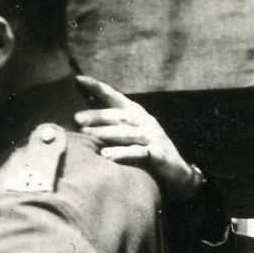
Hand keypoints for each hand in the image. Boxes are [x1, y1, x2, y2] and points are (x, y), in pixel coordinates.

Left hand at [75, 76, 201, 200]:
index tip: (79, 80)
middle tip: (76, 118)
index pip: (114, 96)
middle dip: (97, 115)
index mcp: (135, 112)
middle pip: (118, 115)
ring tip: (86, 134)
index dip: (98, 87)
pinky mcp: (158, 155)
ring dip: (105, 133)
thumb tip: (84, 93)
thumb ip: (108, 113)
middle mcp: (144, 121)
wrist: (177, 173)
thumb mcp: (128, 128)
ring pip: (126, 133)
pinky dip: (122, 153)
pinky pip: (138, 153)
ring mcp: (152, 137)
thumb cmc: (145, 148)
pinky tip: (106, 155)